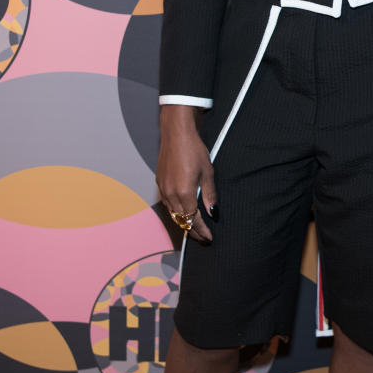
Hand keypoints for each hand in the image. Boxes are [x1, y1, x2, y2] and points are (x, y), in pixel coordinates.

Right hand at [156, 105, 216, 242]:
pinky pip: (167, 205)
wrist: (176, 134)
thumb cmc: (194, 150)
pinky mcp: (160, 183)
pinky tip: (183, 212)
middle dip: (193, 232)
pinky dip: (176, 212)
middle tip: (203, 238)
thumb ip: (210, 194)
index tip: (209, 238)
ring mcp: (163, 189)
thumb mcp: (208, 173)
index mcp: (184, 193)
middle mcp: (171, 194)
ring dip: (183, 223)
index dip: (202, 231)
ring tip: (195, 228)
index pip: (194, 220)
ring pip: (173, 215)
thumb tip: (213, 212)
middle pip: (181, 221)